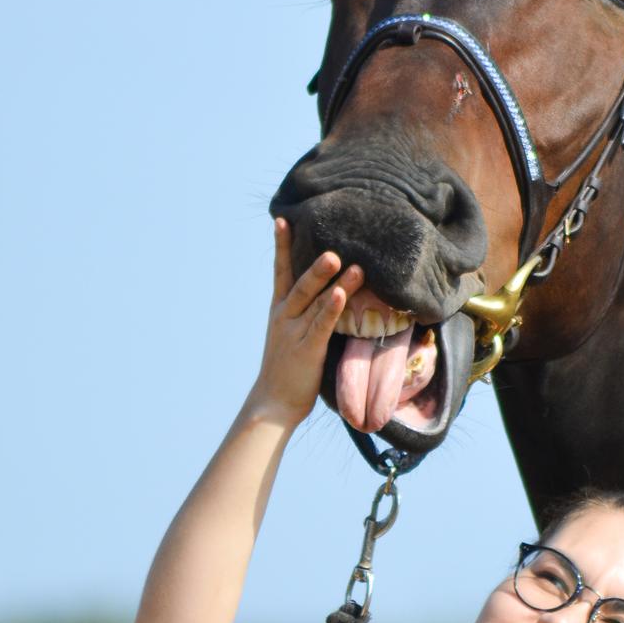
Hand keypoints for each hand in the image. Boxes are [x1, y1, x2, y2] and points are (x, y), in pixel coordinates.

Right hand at [246, 219, 362, 425]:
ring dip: (332, 281)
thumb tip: (331, 289)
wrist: (273, 403)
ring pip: (314, 301)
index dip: (282, 246)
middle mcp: (284, 316)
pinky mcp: (307, 349)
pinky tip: (340, 294)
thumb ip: (308, 311)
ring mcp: (294, 332)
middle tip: (332, 242)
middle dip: (315, 263)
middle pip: (300, 283)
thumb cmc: (289, 367)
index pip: (281, 272)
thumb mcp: (294, 333)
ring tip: (350, 263)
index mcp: (280, 309)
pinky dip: (331, 308)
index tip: (283, 219)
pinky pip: (321, 325)